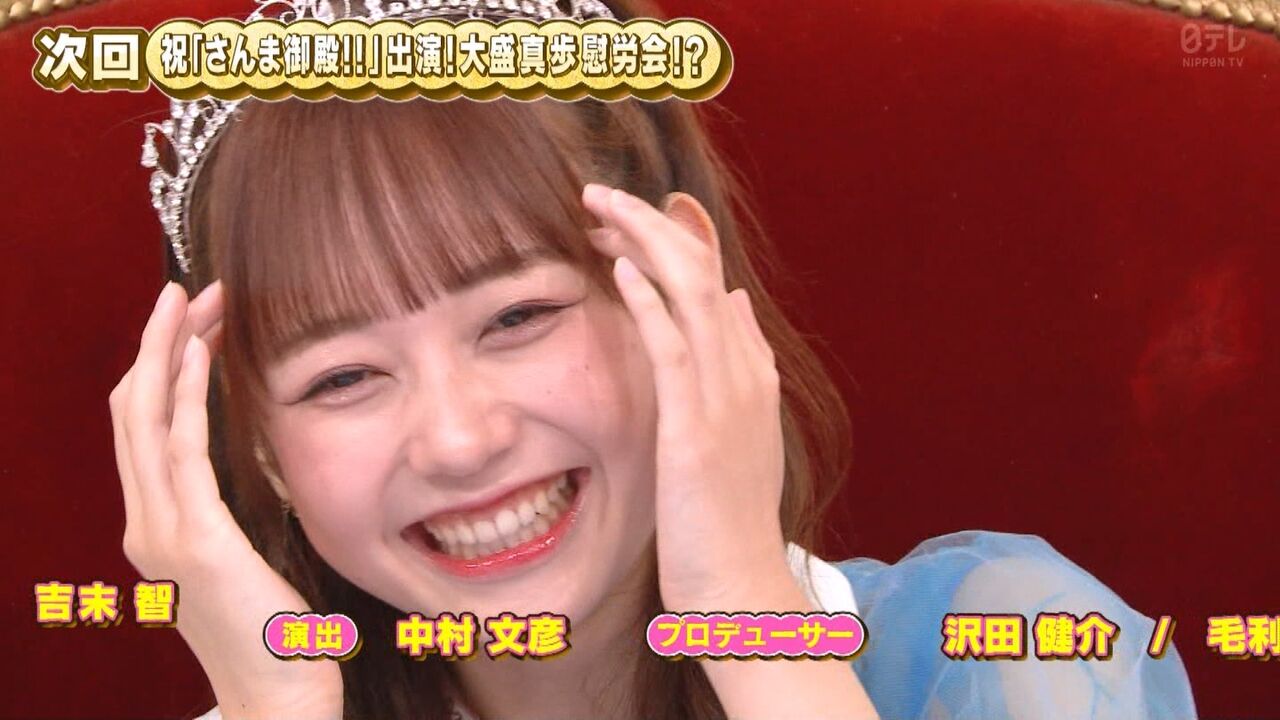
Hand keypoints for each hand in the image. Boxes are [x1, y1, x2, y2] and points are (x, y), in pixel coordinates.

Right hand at [110, 282, 342, 718]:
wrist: (275, 698)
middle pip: (134, 411)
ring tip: (187, 299)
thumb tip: (253, 464)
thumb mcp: (247, 559)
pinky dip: (186, 394)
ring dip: (166, 352)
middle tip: (186, 291)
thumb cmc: (274, 635)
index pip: (146, 429)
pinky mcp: (194, 538)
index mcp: (157, 526)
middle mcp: (146, 523)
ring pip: (146, 419)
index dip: (161, 369)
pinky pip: (182, 449)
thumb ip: (232, 513)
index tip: (193, 324)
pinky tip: (198, 351)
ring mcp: (161, 531)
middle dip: (158, 345)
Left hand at [581, 185, 804, 612]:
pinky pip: (672, 348)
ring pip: (689, 292)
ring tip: (599, 207)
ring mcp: (725, 399)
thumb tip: (729, 301)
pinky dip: (648, 300)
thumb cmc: (726, 518)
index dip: (671, 238)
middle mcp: (744, 373)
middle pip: (702, 270)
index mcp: (750, 372)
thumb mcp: (736, 431)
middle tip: (600, 195)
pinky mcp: (694, 430)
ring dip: (643, 241)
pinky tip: (618, 267)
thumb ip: (735, 364)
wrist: (740, 586)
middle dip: (651, 222)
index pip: (713, 282)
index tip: (625, 218)